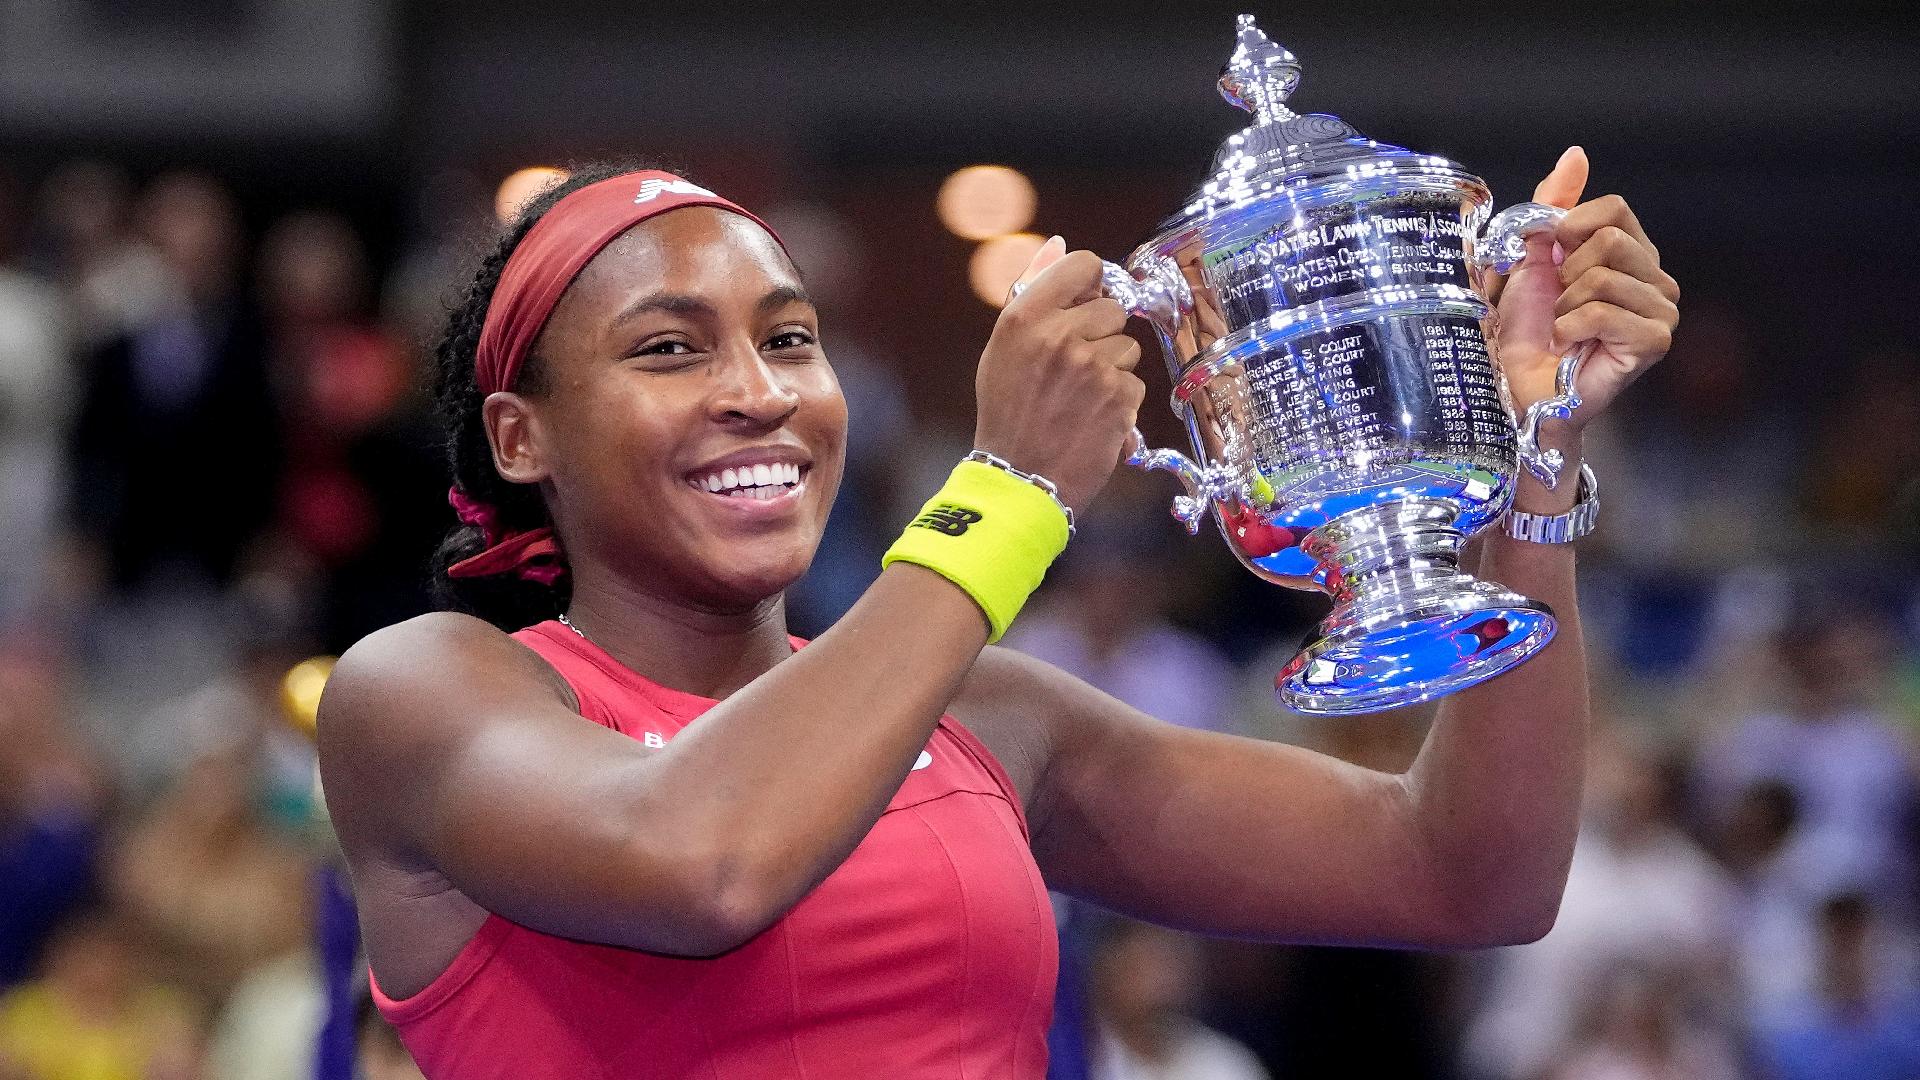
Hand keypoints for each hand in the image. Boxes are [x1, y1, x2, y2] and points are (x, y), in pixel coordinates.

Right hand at [973, 236, 1145, 513]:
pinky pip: (1134, 381)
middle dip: (1100, 333)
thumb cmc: (1008, 410)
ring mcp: (1092, 367)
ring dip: (1112, 368)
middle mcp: (1060, 335)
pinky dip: (1119, 399)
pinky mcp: (1119, 397)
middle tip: (1073, 368)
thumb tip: (1059, 243)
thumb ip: (1033, 291)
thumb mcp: (1004, 346)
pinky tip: (1091, 415)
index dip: (1090, 284)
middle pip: (1113, 307)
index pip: (1084, 264)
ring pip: (1128, 346)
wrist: (1018, 476)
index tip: (1083, 304)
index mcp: (1026, 316)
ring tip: (1080, 395)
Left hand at [1485, 147, 1680, 441]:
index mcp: (1633, 253)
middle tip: (1557, 304)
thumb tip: (1576, 154)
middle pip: (1608, 240)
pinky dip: (1571, 328)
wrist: (1519, 386)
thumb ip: (1552, 205)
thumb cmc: (1525, 328)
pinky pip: (1604, 312)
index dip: (1569, 230)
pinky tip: (1569, 346)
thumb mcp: (1530, 255)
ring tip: (1562, 329)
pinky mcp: (1654, 342)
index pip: (1613, 209)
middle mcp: (1656, 278)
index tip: (1550, 261)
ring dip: (1563, 305)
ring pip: (1601, 277)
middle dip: (1563, 273)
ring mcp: (1661, 311)